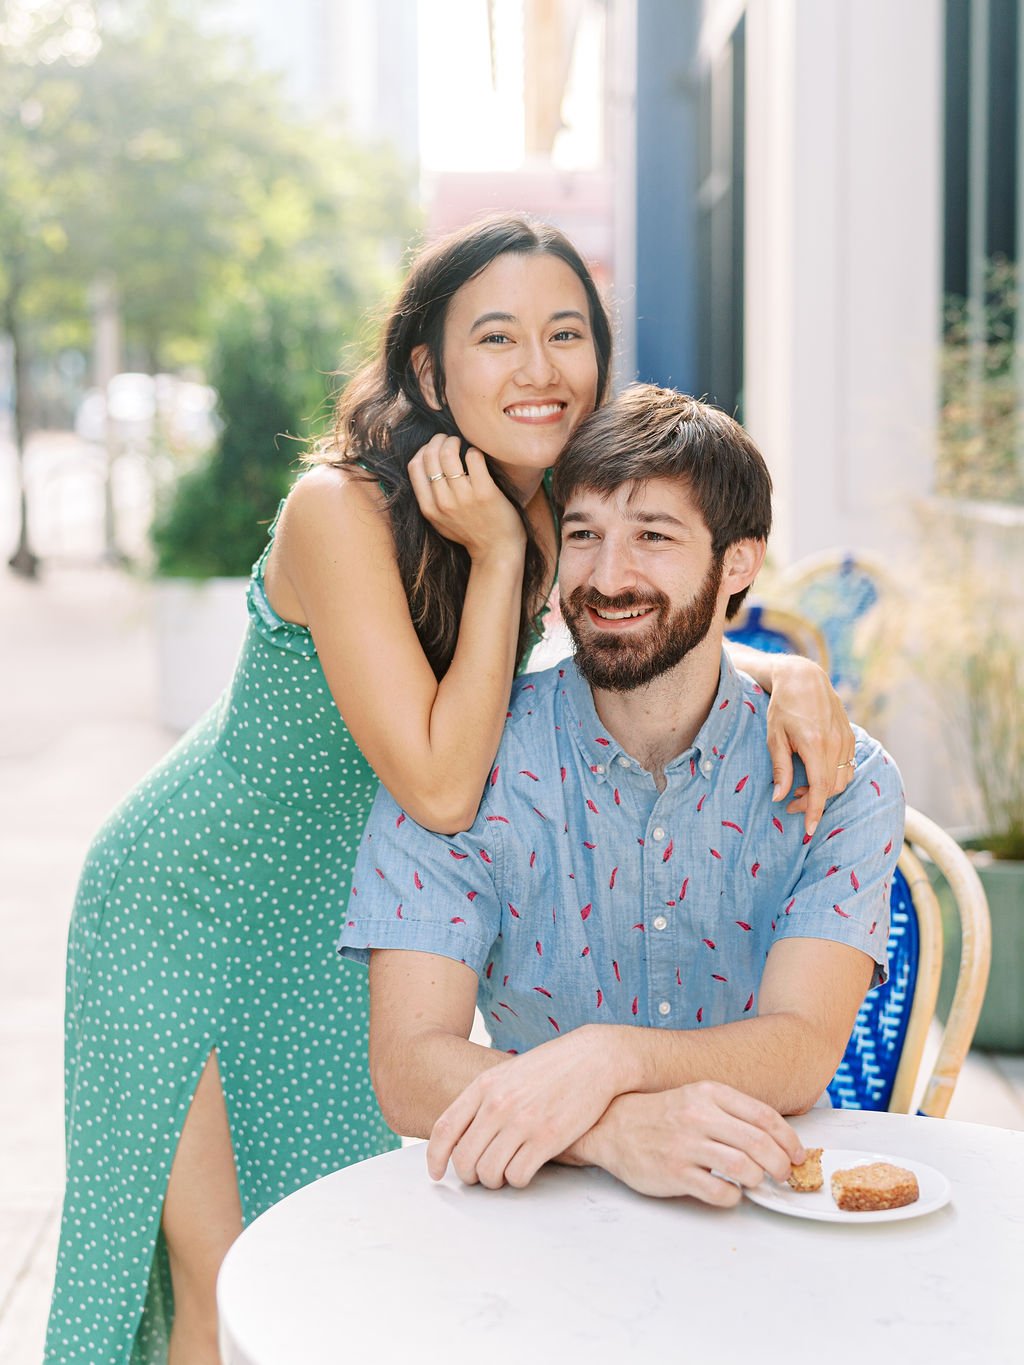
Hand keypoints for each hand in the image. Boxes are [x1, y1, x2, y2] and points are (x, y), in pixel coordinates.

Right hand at [408, 435, 525, 560]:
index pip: (415, 466)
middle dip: (439, 440)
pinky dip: (474, 451)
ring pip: (449, 454)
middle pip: (430, 456)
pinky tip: (478, 456)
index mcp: (429, 508)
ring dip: (455, 441)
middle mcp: (443, 502)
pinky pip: (474, 458)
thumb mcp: (440, 521)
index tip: (434, 447)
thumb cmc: (470, 532)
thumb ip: (429, 498)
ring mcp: (464, 497)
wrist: (497, 552)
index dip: (423, 449)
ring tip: (462, 443)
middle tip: (450, 439)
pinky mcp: (485, 492)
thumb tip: (423, 464)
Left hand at [426, 1026, 618, 1188]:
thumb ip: (485, 1098)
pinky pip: (518, 1176)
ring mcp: (522, 1121)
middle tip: (481, 1176)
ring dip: (494, 1181)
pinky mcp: (547, 1138)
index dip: (435, 1157)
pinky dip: (518, 1180)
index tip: (436, 1173)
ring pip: (489, 1173)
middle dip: (469, 1175)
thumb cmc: (552, 1067)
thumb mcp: (509, 1073)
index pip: (445, 1128)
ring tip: (505, 1173)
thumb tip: (462, 1132)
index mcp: (485, 1085)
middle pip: (464, 1158)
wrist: (594, 1058)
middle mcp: (498, 1104)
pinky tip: (526, 1169)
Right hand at [577, 1080, 804, 1204]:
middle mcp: (699, 1115)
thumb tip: (775, 1138)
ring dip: (759, 1179)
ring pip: (743, 1167)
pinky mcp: (673, 1172)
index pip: (764, 1116)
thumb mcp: (696, 1098)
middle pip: (759, 1143)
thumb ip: (731, 1113)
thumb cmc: (661, 1115)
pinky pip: (718, 1191)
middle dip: (781, 1164)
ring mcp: (685, 1144)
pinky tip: (730, 1192)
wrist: (613, 1126)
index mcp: (709, 1093)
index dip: (789, 1139)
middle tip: (784, 1174)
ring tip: (756, 1182)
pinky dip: (733, 1197)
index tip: (798, 1153)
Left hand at [765, 656, 854, 835]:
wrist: (804, 679)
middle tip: (792, 803)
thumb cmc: (783, 707)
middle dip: (814, 802)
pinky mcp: (850, 737)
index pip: (820, 788)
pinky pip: (848, 766)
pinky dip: (834, 777)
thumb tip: (779, 798)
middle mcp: (836, 744)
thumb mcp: (775, 738)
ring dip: (825, 790)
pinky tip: (816, 774)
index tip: (809, 829)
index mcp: (815, 745)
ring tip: (802, 788)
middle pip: (832, 787)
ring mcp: (846, 740)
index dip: (815, 811)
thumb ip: (780, 769)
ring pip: (843, 779)